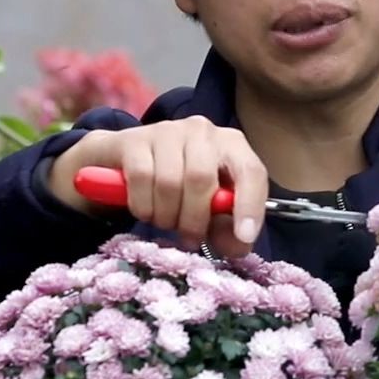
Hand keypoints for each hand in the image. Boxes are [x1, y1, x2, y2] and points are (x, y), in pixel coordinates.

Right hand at [47, 119, 268, 256]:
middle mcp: (203, 131)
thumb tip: (237, 247)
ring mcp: (167, 131)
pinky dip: (143, 206)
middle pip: (201, 179)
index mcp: (232, 146)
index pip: (251, 171)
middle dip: (194, 220)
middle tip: (189, 239)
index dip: (250, 206)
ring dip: (166, 216)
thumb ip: (227, 229)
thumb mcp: (209, 208)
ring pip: (169, 182)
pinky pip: (141, 178)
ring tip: (166, 221)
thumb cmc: (180, 186)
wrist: (126, 160)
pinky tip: (146, 210)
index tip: (244, 236)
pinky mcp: (134, 139)